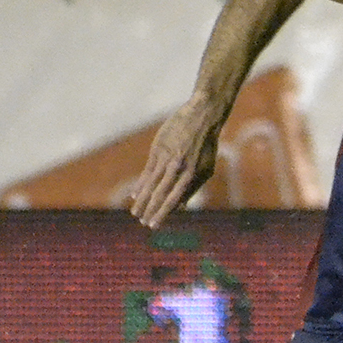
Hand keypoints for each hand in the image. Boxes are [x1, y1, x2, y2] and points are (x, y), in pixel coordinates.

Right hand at [129, 99, 225, 227]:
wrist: (201, 117)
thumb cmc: (206, 146)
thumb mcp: (207, 168)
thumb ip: (193, 188)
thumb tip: (182, 208)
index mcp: (193, 174)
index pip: (175, 199)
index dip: (163, 213)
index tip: (154, 225)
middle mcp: (179, 168)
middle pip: (161, 194)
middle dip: (151, 210)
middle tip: (142, 223)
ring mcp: (167, 158)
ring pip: (151, 184)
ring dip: (142, 200)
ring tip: (135, 213)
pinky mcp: (158, 150)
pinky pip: (147, 171)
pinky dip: (141, 184)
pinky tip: (135, 194)